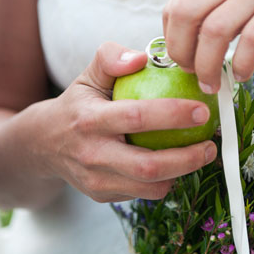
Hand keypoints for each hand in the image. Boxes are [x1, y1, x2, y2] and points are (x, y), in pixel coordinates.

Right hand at [38, 42, 217, 202]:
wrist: (42, 145)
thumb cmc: (76, 105)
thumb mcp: (87, 76)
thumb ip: (110, 58)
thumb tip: (141, 57)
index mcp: (88, 120)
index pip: (136, 117)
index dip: (173, 114)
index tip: (202, 110)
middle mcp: (91, 154)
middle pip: (148, 166)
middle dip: (188, 158)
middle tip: (211, 144)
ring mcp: (96, 181)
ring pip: (150, 187)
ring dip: (183, 173)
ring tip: (202, 154)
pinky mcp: (102, 196)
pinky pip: (143, 194)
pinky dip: (166, 181)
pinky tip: (178, 164)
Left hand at [163, 0, 253, 92]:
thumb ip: (214, 9)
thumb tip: (191, 49)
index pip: (174, 9)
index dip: (172, 41)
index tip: (184, 62)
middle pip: (185, 16)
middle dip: (182, 54)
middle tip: (194, 76)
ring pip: (214, 31)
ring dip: (208, 66)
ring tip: (214, 85)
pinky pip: (252, 40)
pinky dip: (242, 64)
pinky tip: (243, 74)